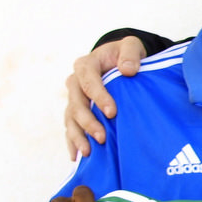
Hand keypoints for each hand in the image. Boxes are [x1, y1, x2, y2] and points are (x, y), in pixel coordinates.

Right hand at [64, 37, 144, 159]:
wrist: (117, 59)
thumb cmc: (125, 54)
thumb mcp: (131, 45)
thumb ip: (130, 54)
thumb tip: (127, 70)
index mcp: (86, 65)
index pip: (88, 81)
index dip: (98, 97)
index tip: (112, 112)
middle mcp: (75, 82)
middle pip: (76, 104)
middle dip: (88, 122)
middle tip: (102, 137)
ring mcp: (74, 98)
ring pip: (70, 118)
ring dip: (78, 136)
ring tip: (88, 152)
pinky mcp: (76, 111)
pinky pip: (70, 127)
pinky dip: (72, 141)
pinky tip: (76, 156)